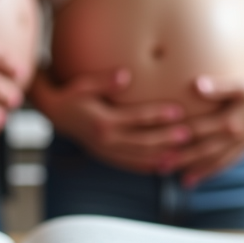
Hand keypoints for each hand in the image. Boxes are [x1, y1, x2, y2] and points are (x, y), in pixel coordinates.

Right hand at [31, 68, 191, 173]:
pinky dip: (147, 166)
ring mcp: (106, 151)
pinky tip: (164, 166)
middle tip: (188, 134)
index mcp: (103, 121)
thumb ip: (106, 82)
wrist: (55, 113)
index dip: (157, 114)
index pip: (136, 118)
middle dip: (166, 139)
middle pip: (142, 141)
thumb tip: (126, 75)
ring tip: (183, 153)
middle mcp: (106, 140)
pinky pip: (130, 164)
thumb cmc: (73, 94)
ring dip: (161, 155)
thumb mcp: (85, 84)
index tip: (177, 111)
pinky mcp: (106, 156)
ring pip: (138, 157)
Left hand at [162, 75, 243, 186]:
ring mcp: (240, 146)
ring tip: (179, 181)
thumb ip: (219, 87)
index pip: (199, 129)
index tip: (161, 143)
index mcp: (230, 121)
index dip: (179, 136)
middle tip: (161, 167)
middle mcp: (234, 137)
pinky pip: (226, 164)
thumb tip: (197, 85)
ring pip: (214, 161)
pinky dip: (211, 172)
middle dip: (182, 159)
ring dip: (196, 171)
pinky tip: (197, 179)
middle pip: (203, 150)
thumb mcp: (241, 85)